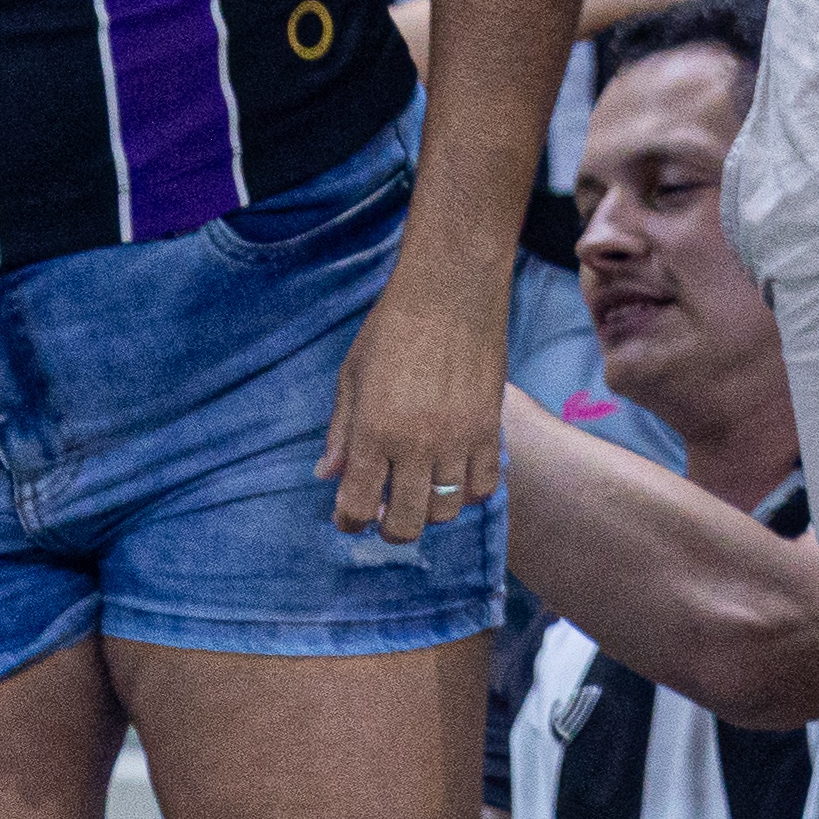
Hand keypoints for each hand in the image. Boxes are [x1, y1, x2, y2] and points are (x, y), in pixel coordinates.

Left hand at [323, 273, 504, 542]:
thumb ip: (340, 431)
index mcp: (374, 432)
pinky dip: (469, 492)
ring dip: (430, 510)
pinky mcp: (490, 426)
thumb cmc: (392, 328)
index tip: (350, 514)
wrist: (451, 290)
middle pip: (406, 523)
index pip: (358, 507)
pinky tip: (455, 476)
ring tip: (422, 490)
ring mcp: (459, 438)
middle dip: (390, 528)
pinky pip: (485, 484)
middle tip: (386, 511)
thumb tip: (327, 474)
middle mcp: (417, 444)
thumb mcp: (351, 377)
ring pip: (447, 510)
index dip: (349, 521)